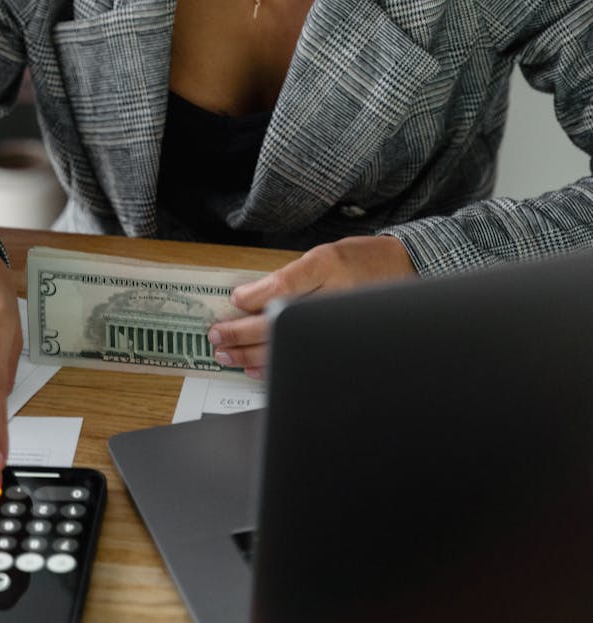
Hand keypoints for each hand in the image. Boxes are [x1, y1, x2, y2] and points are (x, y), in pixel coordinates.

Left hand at [208, 235, 414, 378]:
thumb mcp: (326, 254)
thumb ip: (293, 276)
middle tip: (217, 335)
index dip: (255, 296)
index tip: (234, 300)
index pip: (284, 285)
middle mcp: (334, 296)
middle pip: (279, 319)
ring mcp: (339, 324)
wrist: (405, 273)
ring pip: (288, 344)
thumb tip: (250, 299)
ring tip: (226, 353)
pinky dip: (276, 366)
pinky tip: (255, 368)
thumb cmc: (362, 262)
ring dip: (251, 353)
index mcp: (329, 266)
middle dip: (242, 332)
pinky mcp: (342, 344)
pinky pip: (304, 360)